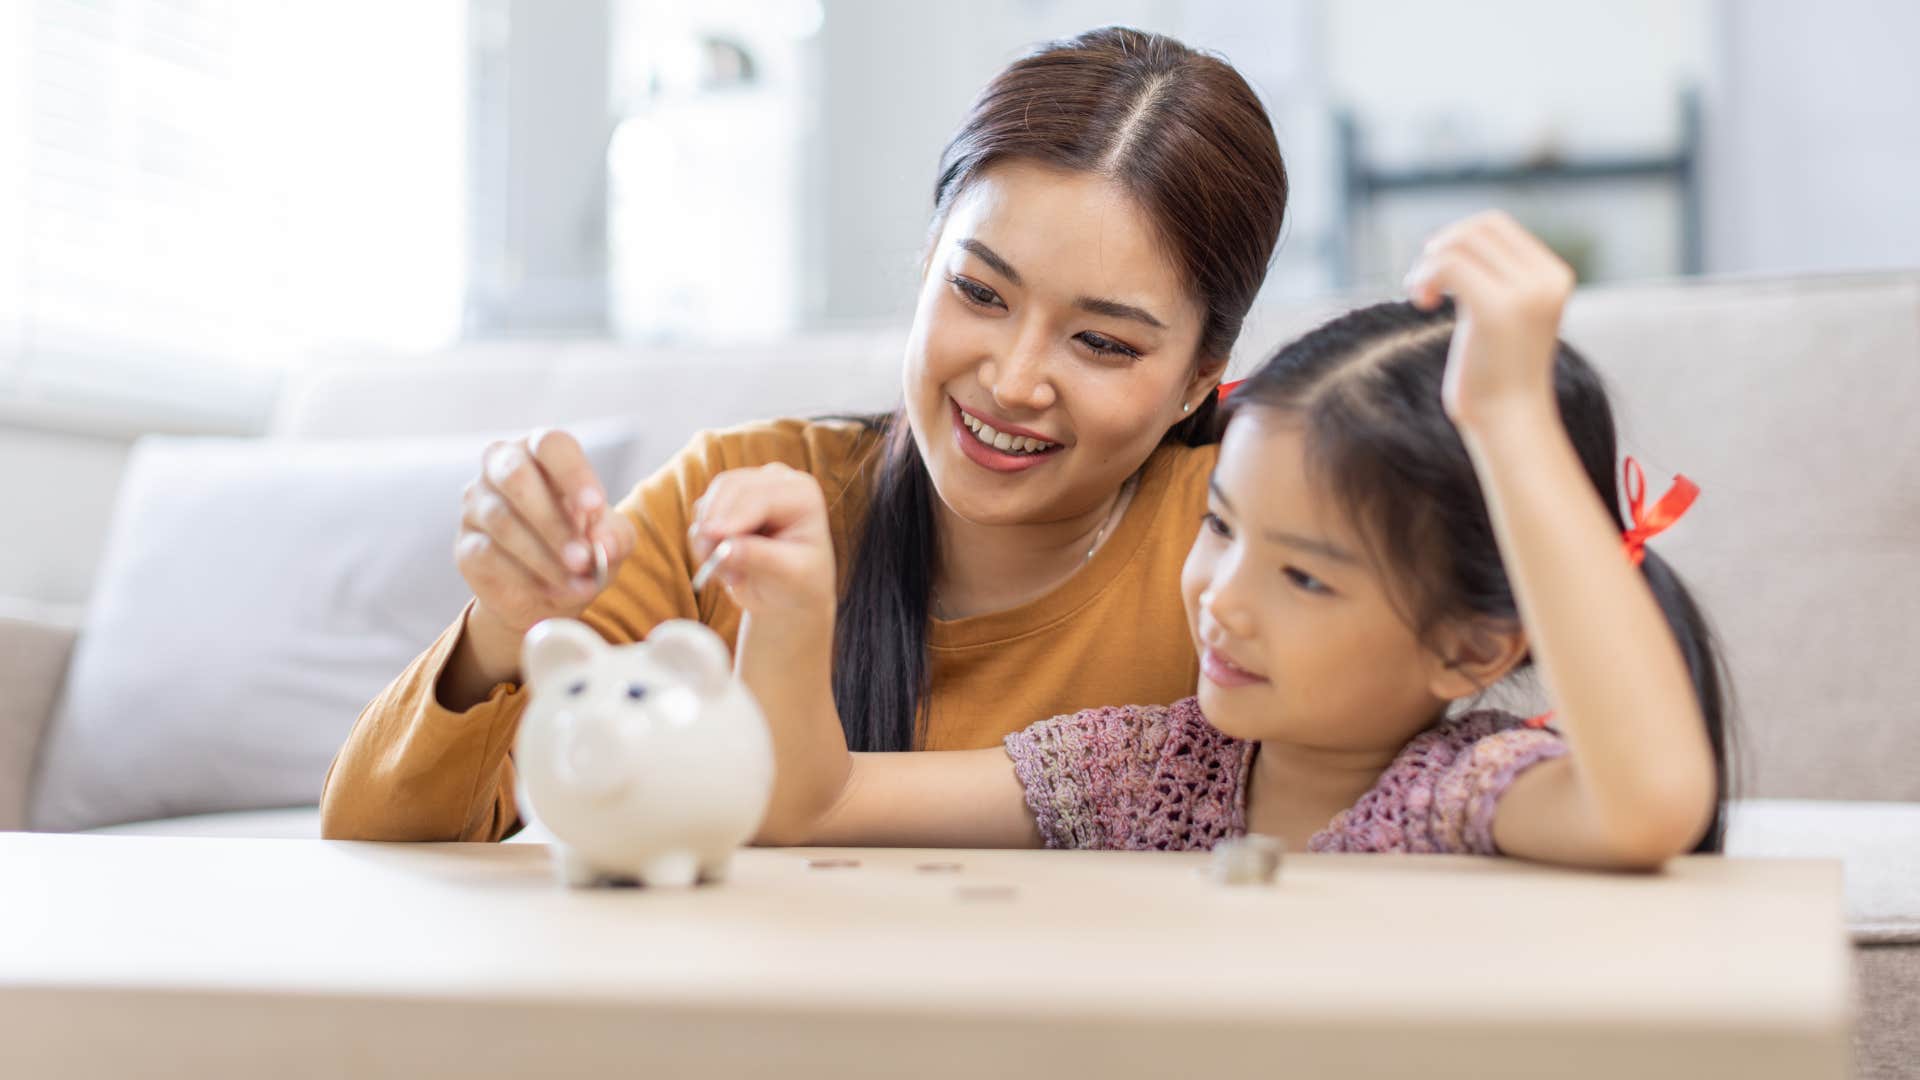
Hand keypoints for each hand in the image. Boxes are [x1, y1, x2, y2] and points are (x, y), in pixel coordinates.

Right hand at [455, 429, 637, 638]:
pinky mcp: (466, 545)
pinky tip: (552, 592)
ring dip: (544, 556)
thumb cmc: (582, 548)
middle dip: (553, 520)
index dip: (573, 473)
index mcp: (540, 452)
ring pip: (503, 521)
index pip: (550, 445)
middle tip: (583, 558)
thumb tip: (604, 543)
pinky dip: (524, 576)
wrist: (548, 596)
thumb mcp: (610, 540)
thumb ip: (614, 536)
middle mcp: (501, 467)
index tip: (595, 507)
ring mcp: (477, 505)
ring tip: (577, 581)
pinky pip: (487, 554)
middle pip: (516, 476)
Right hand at [688, 463, 837, 630]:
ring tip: (728, 575)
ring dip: (706, 537)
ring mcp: (749, 485)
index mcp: (802, 493)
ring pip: (711, 498)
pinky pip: (701, 512)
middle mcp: (776, 480)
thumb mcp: (789, 574)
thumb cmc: (798, 582)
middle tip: (714, 568)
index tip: (710, 536)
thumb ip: (759, 558)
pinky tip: (724, 566)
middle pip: (730, 488)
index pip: (760, 497)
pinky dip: (703, 539)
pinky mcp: (727, 499)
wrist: (788, 590)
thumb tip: (724, 550)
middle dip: (716, 526)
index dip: (732, 516)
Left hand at [1403, 210, 1574, 430]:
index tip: (1439, 274)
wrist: (1509, 422)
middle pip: (1478, 226)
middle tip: (1424, 284)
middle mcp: (1547, 279)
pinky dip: (1425, 276)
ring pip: (1461, 241)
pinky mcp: (1498, 309)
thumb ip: (1492, 277)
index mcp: (1554, 275)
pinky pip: (1449, 264)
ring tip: (1421, 296)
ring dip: (1429, 263)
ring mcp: (1526, 293)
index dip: (1456, 239)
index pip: (1496, 224)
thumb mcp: (1502, 313)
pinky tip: (1422, 303)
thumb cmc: (1496, 374)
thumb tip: (1451, 239)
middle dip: (1441, 247)